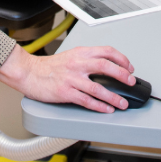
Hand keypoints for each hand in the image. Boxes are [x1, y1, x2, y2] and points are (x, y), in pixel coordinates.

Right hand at [0, 44, 135, 112]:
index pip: (107, 51)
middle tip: (131, 82)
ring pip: (98, 88)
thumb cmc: (49, 66)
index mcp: (81, 53)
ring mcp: (72, 78)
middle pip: (106, 66)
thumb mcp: (71, 55)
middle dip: (122, 75)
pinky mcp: (65, 92)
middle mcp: (78, 64)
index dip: (122, 59)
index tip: (129, 67)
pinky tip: (106, 109)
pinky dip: (99, 106)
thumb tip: (107, 66)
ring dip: (113, 97)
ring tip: (122, 103)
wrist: (29, 72)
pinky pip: (86, 100)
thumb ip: (88, 59)